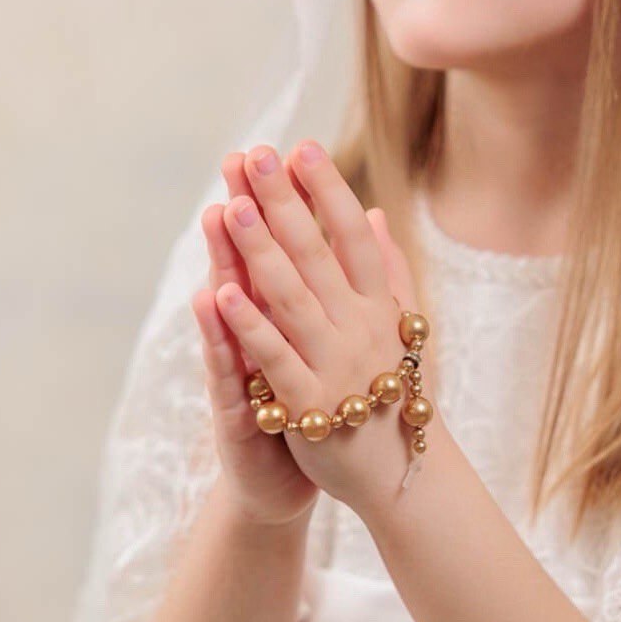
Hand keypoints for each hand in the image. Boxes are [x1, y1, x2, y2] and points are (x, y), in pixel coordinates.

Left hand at [214, 139, 435, 520]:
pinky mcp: (307, 404)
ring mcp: (332, 363)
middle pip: (316, 254)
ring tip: (230, 207)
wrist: (400, 473)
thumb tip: (374, 212)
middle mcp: (358, 326)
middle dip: (283, 203)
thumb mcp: (399, 323)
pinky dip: (248, 326)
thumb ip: (386, 268)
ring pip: (290, 298)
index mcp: (378, 304)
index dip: (328, 190)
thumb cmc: (393, 389)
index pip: (352, 235)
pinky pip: (273, 359)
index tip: (303, 148)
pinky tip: (220, 293)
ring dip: (259, 251)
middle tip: (256, 156)